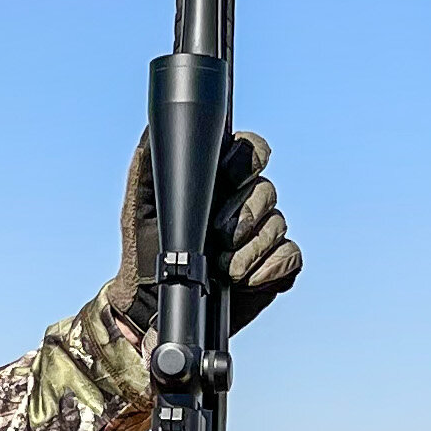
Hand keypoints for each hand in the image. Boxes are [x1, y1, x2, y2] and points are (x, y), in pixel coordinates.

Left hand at [116, 130, 301, 337]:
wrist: (150, 302)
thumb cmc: (144, 246)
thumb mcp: (140, 200)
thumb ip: (150, 160)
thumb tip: (157, 128)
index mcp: (219, 179)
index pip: (251, 151)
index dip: (246, 161)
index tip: (228, 177)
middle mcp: (245, 202)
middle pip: (267, 189)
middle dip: (244, 213)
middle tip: (218, 235)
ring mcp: (262, 234)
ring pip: (278, 224)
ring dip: (252, 246)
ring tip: (225, 267)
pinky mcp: (273, 267)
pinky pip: (290, 256)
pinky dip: (270, 267)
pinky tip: (244, 279)